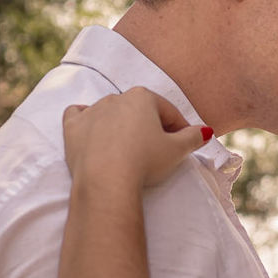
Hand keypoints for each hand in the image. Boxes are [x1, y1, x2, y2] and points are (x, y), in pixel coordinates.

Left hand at [62, 88, 209, 189]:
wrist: (105, 181)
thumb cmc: (144, 161)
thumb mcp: (177, 150)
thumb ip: (193, 137)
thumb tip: (206, 131)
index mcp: (143, 96)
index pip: (168, 112)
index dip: (179, 129)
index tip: (185, 145)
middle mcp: (115, 97)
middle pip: (139, 112)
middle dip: (149, 127)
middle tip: (157, 150)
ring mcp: (91, 111)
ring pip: (110, 112)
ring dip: (121, 126)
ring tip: (129, 149)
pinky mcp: (71, 128)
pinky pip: (78, 116)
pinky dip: (86, 121)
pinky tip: (93, 130)